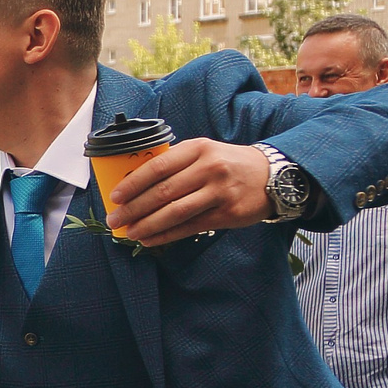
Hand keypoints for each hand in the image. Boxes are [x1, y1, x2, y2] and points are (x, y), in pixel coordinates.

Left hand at [107, 140, 273, 247]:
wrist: (273, 175)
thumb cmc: (228, 164)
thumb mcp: (204, 152)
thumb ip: (175, 164)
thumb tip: (135, 185)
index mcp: (198, 149)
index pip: (158, 167)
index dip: (133, 183)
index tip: (115, 196)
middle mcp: (209, 168)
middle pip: (163, 192)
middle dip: (134, 208)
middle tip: (115, 219)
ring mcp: (219, 192)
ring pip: (175, 212)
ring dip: (147, 225)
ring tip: (129, 232)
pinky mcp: (227, 213)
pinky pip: (190, 227)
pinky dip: (166, 235)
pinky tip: (150, 239)